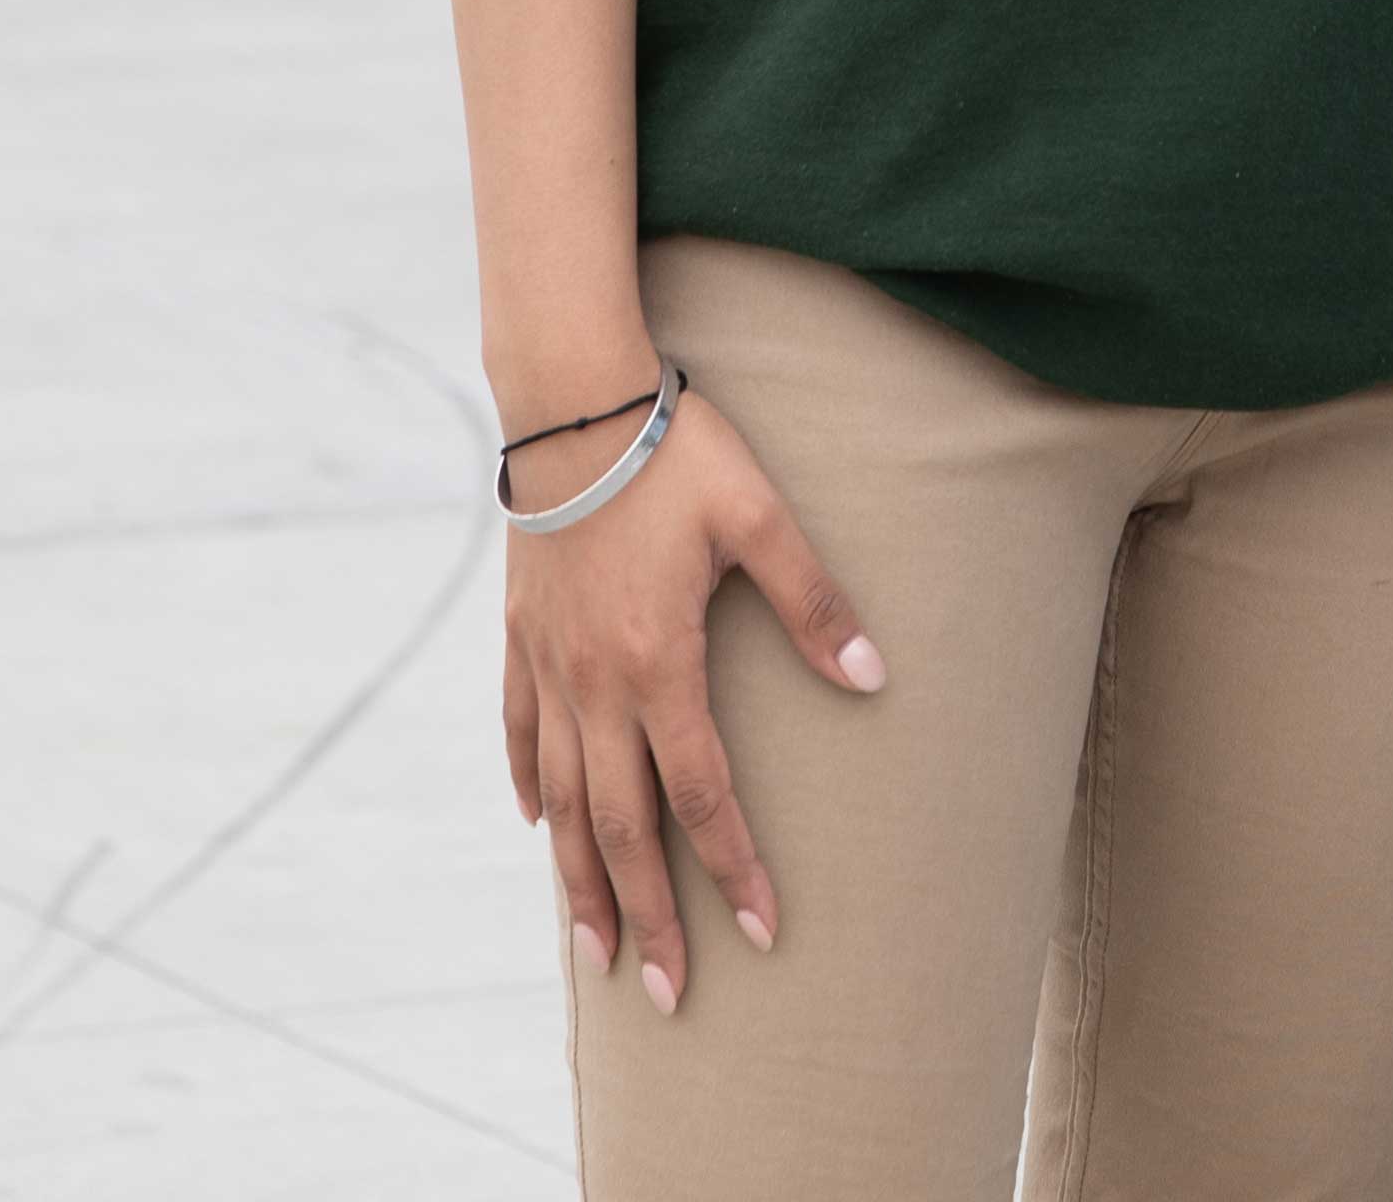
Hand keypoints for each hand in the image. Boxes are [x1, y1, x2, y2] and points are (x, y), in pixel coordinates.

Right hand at [493, 380, 880, 1011]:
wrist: (570, 400)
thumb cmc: (675, 451)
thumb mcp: (760, 516)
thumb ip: (814, 602)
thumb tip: (874, 677)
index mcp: (658, 663)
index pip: (702, 794)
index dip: (733, 869)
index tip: (762, 933)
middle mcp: (595, 683)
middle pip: (620, 826)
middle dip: (647, 914)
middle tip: (667, 992)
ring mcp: (549, 664)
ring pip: (559, 799)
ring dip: (578, 880)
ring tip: (593, 952)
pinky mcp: (520, 635)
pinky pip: (518, 730)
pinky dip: (528, 786)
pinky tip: (536, 827)